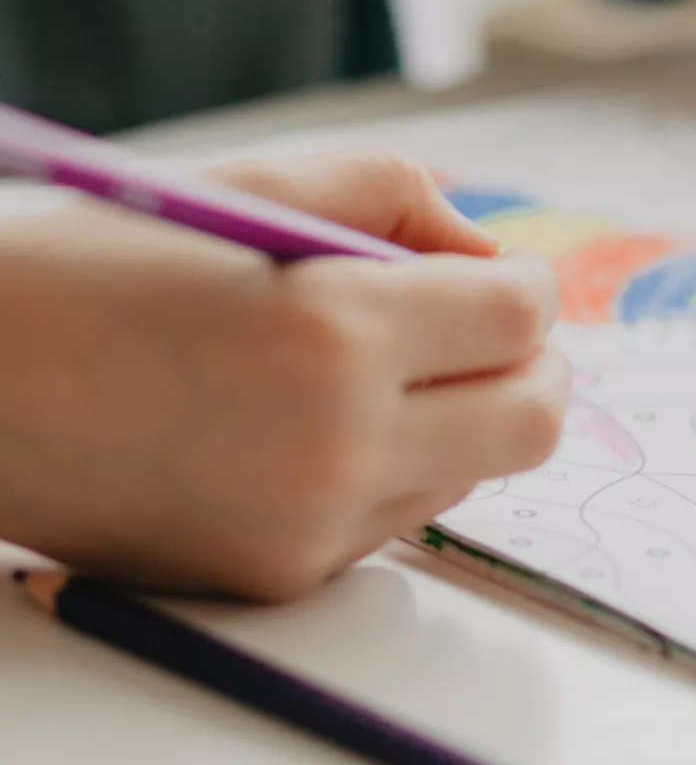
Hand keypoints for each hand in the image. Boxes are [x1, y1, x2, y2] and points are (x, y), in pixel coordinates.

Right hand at [0, 151, 569, 600]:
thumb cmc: (92, 271)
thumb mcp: (249, 185)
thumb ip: (398, 202)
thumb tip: (496, 262)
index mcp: (334, 332)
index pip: (521, 320)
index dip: (526, 287)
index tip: (503, 276)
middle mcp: (339, 444)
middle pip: (535, 420)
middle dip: (534, 366)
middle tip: (493, 333)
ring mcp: (313, 525)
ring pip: (474, 473)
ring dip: (459, 419)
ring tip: (372, 374)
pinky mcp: (283, 579)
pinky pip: (395, 520)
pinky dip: (389, 471)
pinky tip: (308, 430)